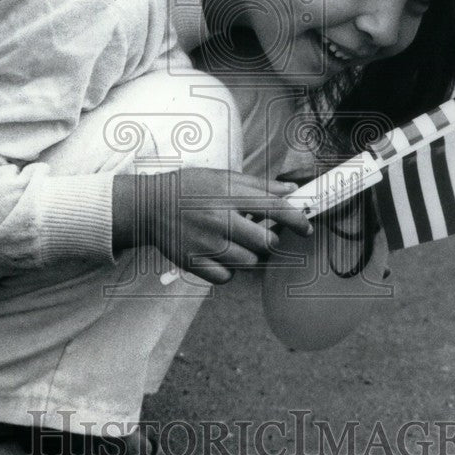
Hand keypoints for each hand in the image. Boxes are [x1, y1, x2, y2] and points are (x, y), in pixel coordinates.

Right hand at [113, 168, 312, 284]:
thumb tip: (288, 191)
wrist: (149, 206)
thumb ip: (257, 185)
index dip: (297, 220)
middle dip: (268, 239)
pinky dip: (229, 270)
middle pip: (267, 243)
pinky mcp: (195, 263)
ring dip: (248, 254)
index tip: (306, 227)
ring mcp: (207, 244)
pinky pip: (227, 277)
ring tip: (234, 241)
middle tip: (257, 232)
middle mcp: (220, 220)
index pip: (276, 209)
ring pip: (249, 262)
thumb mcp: (222, 177)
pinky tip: (221, 255)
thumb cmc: (188, 188)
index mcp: (230, 196)